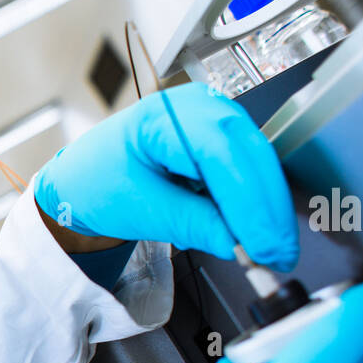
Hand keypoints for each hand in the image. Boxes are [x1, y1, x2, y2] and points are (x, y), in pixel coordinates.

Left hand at [33, 83, 298, 270]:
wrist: (84, 182)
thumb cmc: (99, 184)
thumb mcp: (142, 210)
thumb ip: (193, 224)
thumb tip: (238, 243)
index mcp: (164, 115)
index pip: (221, 156)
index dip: (248, 204)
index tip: (262, 246)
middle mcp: (196, 106)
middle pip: (250, 154)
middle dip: (267, 210)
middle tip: (278, 256)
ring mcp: (214, 118)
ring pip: (259, 161)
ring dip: (268, 208)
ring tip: (270, 252)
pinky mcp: (223, 139)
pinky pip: (252, 169)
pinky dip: (256, 202)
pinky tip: (255, 232)